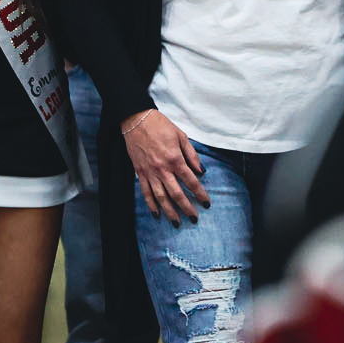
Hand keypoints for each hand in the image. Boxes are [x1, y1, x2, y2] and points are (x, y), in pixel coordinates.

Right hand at [123, 109, 208, 224]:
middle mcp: (162, 169)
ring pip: (161, 197)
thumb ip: (192, 155)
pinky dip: (151, 204)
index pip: (191, 181)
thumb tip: (201, 171)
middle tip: (194, 219)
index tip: (206, 203)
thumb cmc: (160, 126)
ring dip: (169, 211)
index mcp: (175, 159)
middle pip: (177, 194)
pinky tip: (157, 214)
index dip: (200, 194)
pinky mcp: (140, 172)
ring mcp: (150, 172)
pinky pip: (146, 192)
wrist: (136, 120)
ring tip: (176, 223)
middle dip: (187, 208)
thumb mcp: (181, 136)